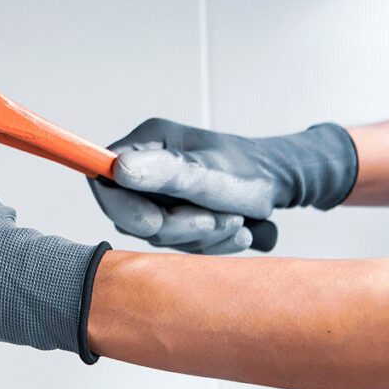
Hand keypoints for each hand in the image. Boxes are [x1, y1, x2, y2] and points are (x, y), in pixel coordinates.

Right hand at [89, 119, 357, 253]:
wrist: (284, 183)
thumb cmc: (252, 170)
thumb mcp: (211, 172)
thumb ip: (166, 171)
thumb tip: (118, 168)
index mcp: (147, 144)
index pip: (105, 177)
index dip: (121, 206)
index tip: (154, 222)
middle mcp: (147, 168)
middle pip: (131, 214)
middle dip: (176, 226)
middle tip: (216, 219)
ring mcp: (158, 194)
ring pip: (157, 234)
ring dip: (199, 236)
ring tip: (234, 220)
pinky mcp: (174, 217)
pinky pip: (177, 243)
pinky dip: (207, 244)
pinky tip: (234, 231)